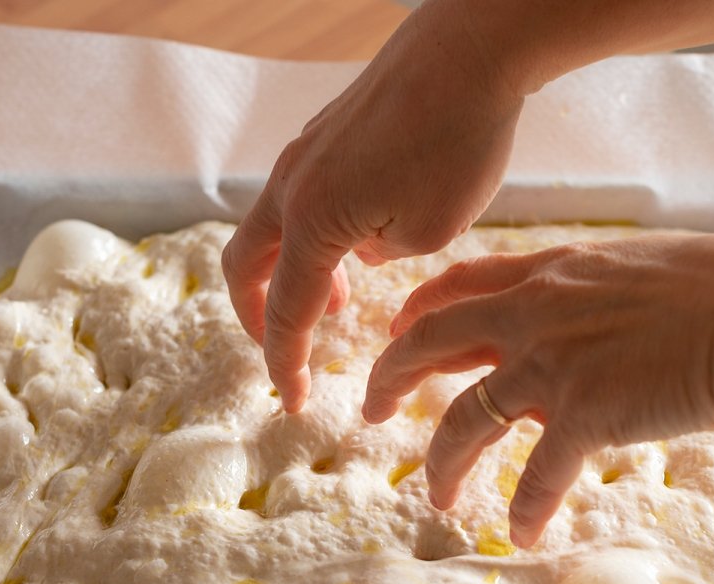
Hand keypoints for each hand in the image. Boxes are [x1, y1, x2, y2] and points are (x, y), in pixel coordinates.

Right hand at [222, 7, 523, 412]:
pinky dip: (311, 236)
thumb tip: (361, 250)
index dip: (287, 364)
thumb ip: (383, 256)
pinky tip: (360, 242)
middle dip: (260, 319)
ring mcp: (304, 154)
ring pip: (268, 229)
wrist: (467, 51)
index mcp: (311, 221)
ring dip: (290, 274)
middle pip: (246, 267)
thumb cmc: (457, 142)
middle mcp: (292, 186)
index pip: (287, 311)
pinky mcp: (327, 134)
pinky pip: (298, 198)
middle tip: (288, 353)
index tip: (294, 402)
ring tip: (341, 302)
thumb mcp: (430, 230)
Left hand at [362, 233, 713, 546]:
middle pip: (429, 343)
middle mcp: (533, 314)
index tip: (398, 329)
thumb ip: (590, 289)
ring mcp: (552, 365)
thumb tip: (579, 314)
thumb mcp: (639, 264)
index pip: (458, 283)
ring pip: (464, 418)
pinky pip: (536, 474)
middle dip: (389, 377)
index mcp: (549, 272)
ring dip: (443, 463)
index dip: (418, 308)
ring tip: (436, 497)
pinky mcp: (582, 416)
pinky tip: (524, 531)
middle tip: (371, 409)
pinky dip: (527, 507)